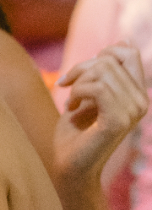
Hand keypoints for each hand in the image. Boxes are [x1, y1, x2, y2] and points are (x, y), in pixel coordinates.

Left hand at [55, 43, 147, 183]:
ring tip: (71, 103)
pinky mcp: (119, 120)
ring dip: (77, 84)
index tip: (80, 74)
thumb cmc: (75, 133)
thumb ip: (105, 72)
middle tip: (68, 88)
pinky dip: (76, 93)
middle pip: (109, 59)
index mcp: (138, 93)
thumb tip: (122, 42)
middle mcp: (141, 101)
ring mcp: (133, 111)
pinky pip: (96, 88)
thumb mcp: (91, 94)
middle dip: (81, 69)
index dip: (101, 54)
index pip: (129, 52)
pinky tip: (71, 108)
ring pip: (101, 71)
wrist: (69, 167)